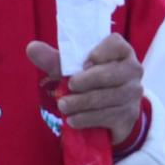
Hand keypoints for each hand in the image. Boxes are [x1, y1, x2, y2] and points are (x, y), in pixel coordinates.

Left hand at [27, 33, 143, 145]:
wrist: (109, 114)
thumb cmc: (91, 83)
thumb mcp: (73, 70)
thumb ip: (55, 60)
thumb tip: (31, 48)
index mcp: (121, 52)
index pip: (115, 44)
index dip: (100, 52)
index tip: (84, 63)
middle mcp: (133, 71)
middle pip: (111, 74)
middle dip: (86, 81)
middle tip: (68, 86)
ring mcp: (133, 95)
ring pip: (108, 98)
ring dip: (82, 103)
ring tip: (64, 106)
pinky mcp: (129, 117)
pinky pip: (108, 117)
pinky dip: (87, 119)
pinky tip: (73, 120)